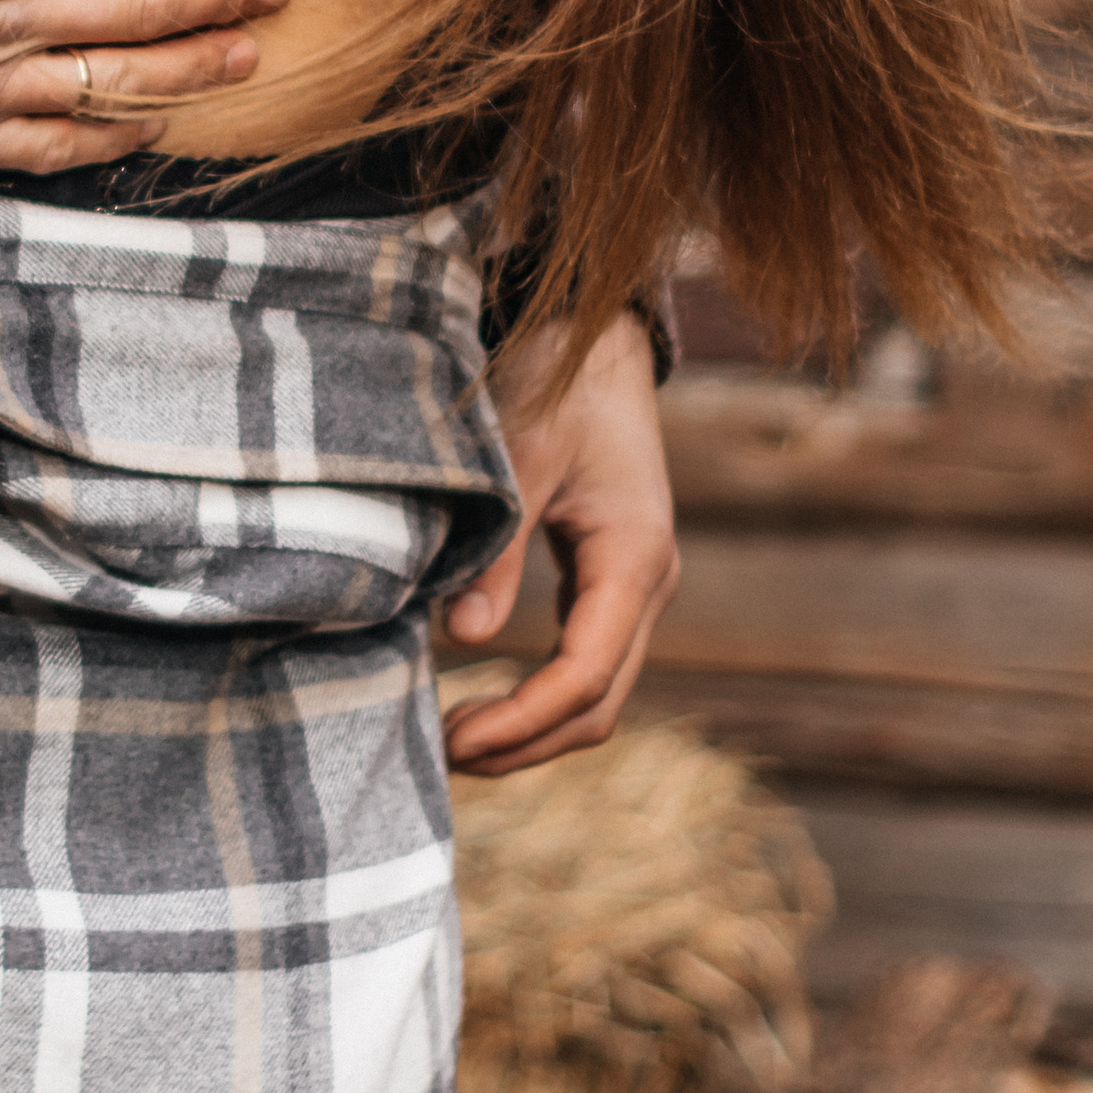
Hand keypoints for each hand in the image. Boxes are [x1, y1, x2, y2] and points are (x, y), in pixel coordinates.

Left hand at [440, 308, 679, 775]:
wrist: (595, 335)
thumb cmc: (557, 382)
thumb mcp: (519, 456)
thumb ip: (497, 548)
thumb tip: (467, 639)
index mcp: (636, 558)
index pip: (585, 676)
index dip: (522, 721)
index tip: (455, 739)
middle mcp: (650, 583)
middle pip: (598, 704)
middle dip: (526, 744)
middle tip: (443, 757)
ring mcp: (636, 585)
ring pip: (598, 693)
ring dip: (534, 730)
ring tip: (457, 741)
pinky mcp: (614, 578)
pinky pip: (588, 662)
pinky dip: (542, 697)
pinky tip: (487, 703)